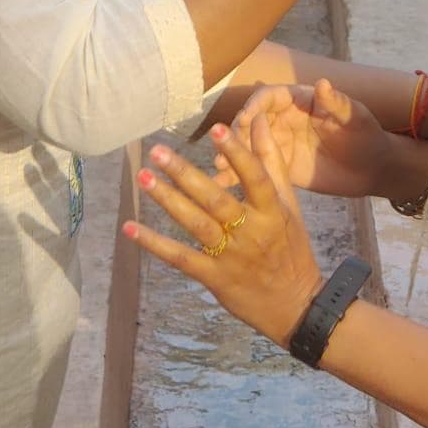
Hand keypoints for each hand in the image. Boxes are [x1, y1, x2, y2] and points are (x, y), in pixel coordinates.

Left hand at [125, 124, 325, 348]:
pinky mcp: (214, 278)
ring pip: (196, 225)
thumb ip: (271, 160)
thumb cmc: (291, 247)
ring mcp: (231, 256)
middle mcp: (251, 232)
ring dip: (168, 201)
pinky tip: (131, 229)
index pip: (254, 177)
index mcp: (272, 211)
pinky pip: (181, 258)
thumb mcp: (289, 204)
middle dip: (185, 175)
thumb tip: (259, 120)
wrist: (296, 307)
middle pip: (215, 199)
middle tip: (158, 151)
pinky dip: (155, 244)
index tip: (216, 129)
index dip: (236, 153)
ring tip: (144, 178)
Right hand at [216, 80, 394, 196]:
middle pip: (251, 121)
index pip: (269, 97)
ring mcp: (280, 143)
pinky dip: (238, 174)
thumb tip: (323, 83)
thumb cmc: (367, 135)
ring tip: (219, 169)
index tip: (244, 119)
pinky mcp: (280, 166)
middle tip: (222, 149)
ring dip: (230, 153)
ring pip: (248, 144)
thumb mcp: (355, 118)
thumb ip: (337, 103)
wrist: (373, 168)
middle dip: (234, 133)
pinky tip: (223, 186)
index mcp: (299, 100)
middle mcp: (284, 118)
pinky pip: (256, 167)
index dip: (254, 106)